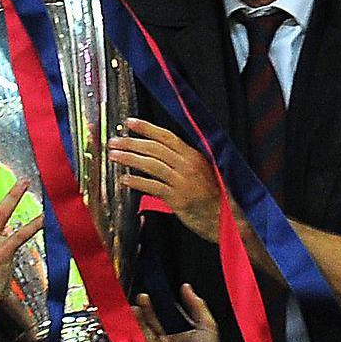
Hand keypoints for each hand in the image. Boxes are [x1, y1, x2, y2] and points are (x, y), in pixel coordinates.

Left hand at [108, 117, 220, 240]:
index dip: (147, 128)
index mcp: (194, 155)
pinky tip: (125, 180)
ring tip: (114, 156)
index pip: (166, 136)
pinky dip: (138, 182)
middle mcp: (188, 165)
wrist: (226, 219)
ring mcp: (183, 181)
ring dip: (130, 159)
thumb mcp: (202, 171)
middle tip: (114, 141)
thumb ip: (182, 161)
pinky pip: (153, 186)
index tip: (129, 122)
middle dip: (131, 143)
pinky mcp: (178, 199)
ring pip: (151, 165)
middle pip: (155, 148)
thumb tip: (157, 153)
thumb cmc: (213, 196)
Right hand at [132, 285, 230, 341]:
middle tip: (141, 298)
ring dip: (136, 319)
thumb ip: (197, 305)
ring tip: (134, 307)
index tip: (151, 294)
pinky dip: (130, 334)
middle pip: (150, 321)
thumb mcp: (207, 326)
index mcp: (179, 333)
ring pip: (140, 331)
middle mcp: (166, 341)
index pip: (164, 315)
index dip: (157, 304)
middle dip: (144, 309)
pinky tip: (129, 324)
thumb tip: (187, 288)